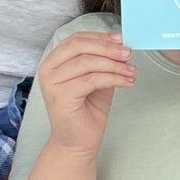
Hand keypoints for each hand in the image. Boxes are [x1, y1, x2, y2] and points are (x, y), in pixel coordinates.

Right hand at [36, 27, 134, 154]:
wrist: (77, 142)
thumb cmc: (86, 111)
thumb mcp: (96, 80)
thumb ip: (102, 62)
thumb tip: (120, 46)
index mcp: (54, 62)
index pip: (76, 39)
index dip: (100, 37)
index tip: (120, 40)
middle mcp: (48, 69)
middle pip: (80, 47)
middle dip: (108, 48)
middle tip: (128, 54)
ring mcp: (53, 83)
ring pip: (87, 63)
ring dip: (114, 65)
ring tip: (131, 71)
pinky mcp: (62, 96)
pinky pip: (92, 80)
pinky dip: (113, 78)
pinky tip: (127, 82)